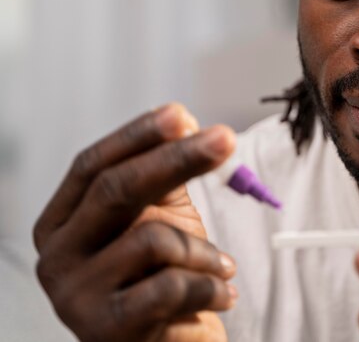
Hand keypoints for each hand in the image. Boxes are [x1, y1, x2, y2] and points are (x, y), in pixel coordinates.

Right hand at [33, 103, 237, 341]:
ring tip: (222, 267)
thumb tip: (184, 118)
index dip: (138, 136)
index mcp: (63, 222)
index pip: (93, 165)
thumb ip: (164, 175)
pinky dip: (209, 286)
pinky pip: (169, 286)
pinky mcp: (104, 330)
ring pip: (151, 238)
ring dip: (203, 250)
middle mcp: (56, 257)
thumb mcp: (159, 219)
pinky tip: (224, 294)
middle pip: (115, 189)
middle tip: (226, 139)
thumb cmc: (165, 279)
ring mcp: (73, 297)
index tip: (182, 114)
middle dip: (178, 159)